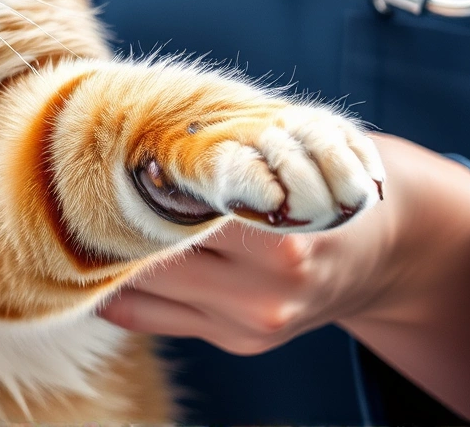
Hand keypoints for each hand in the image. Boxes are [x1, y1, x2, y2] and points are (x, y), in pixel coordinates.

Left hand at [98, 134, 469, 420]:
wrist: (390, 251)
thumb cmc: (330, 179)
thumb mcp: (299, 147)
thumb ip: (233, 146)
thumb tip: (137, 127)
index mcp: (286, 231)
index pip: (185, 205)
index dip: (137, 178)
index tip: (103, 155)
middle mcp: (269, 287)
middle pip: (158, 250)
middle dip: (116, 213)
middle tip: (79, 180)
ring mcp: (252, 323)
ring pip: (145, 290)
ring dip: (108, 253)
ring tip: (79, 215)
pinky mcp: (240, 343)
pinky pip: (152, 319)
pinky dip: (118, 290)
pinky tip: (94, 260)